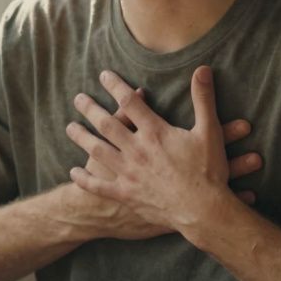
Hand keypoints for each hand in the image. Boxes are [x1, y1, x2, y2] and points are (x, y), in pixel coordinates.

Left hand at [67, 66, 247, 231]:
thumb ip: (203, 99)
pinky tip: (73, 172)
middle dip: (90, 109)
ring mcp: (129, 173)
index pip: (129, 102)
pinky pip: (99, 186)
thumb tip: (202, 69)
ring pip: (97, 150)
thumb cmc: (208, 171)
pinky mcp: (126, 194)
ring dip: (81, 137)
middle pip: (106, 124)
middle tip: (78, 98)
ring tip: (70, 127)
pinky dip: (84, 179)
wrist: (203, 211)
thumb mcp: (210, 131)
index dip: (115, 86)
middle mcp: (137, 150)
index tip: (103, 75)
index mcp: (155, 132)